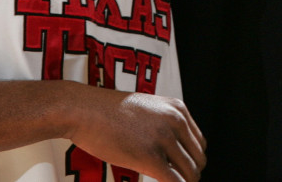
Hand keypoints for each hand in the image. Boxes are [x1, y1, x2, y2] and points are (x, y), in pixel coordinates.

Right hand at [69, 89, 205, 181]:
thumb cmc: (106, 111)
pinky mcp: (150, 157)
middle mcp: (175, 121)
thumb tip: (172, 149)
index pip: (199, 143)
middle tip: (172, 180)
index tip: (179, 170)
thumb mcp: (146, 107)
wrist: (82, 110)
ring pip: (190, 173)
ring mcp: (164, 138)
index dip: (190, 161)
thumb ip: (163, 123)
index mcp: (177, 108)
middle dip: (188, 175)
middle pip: (198, 159)